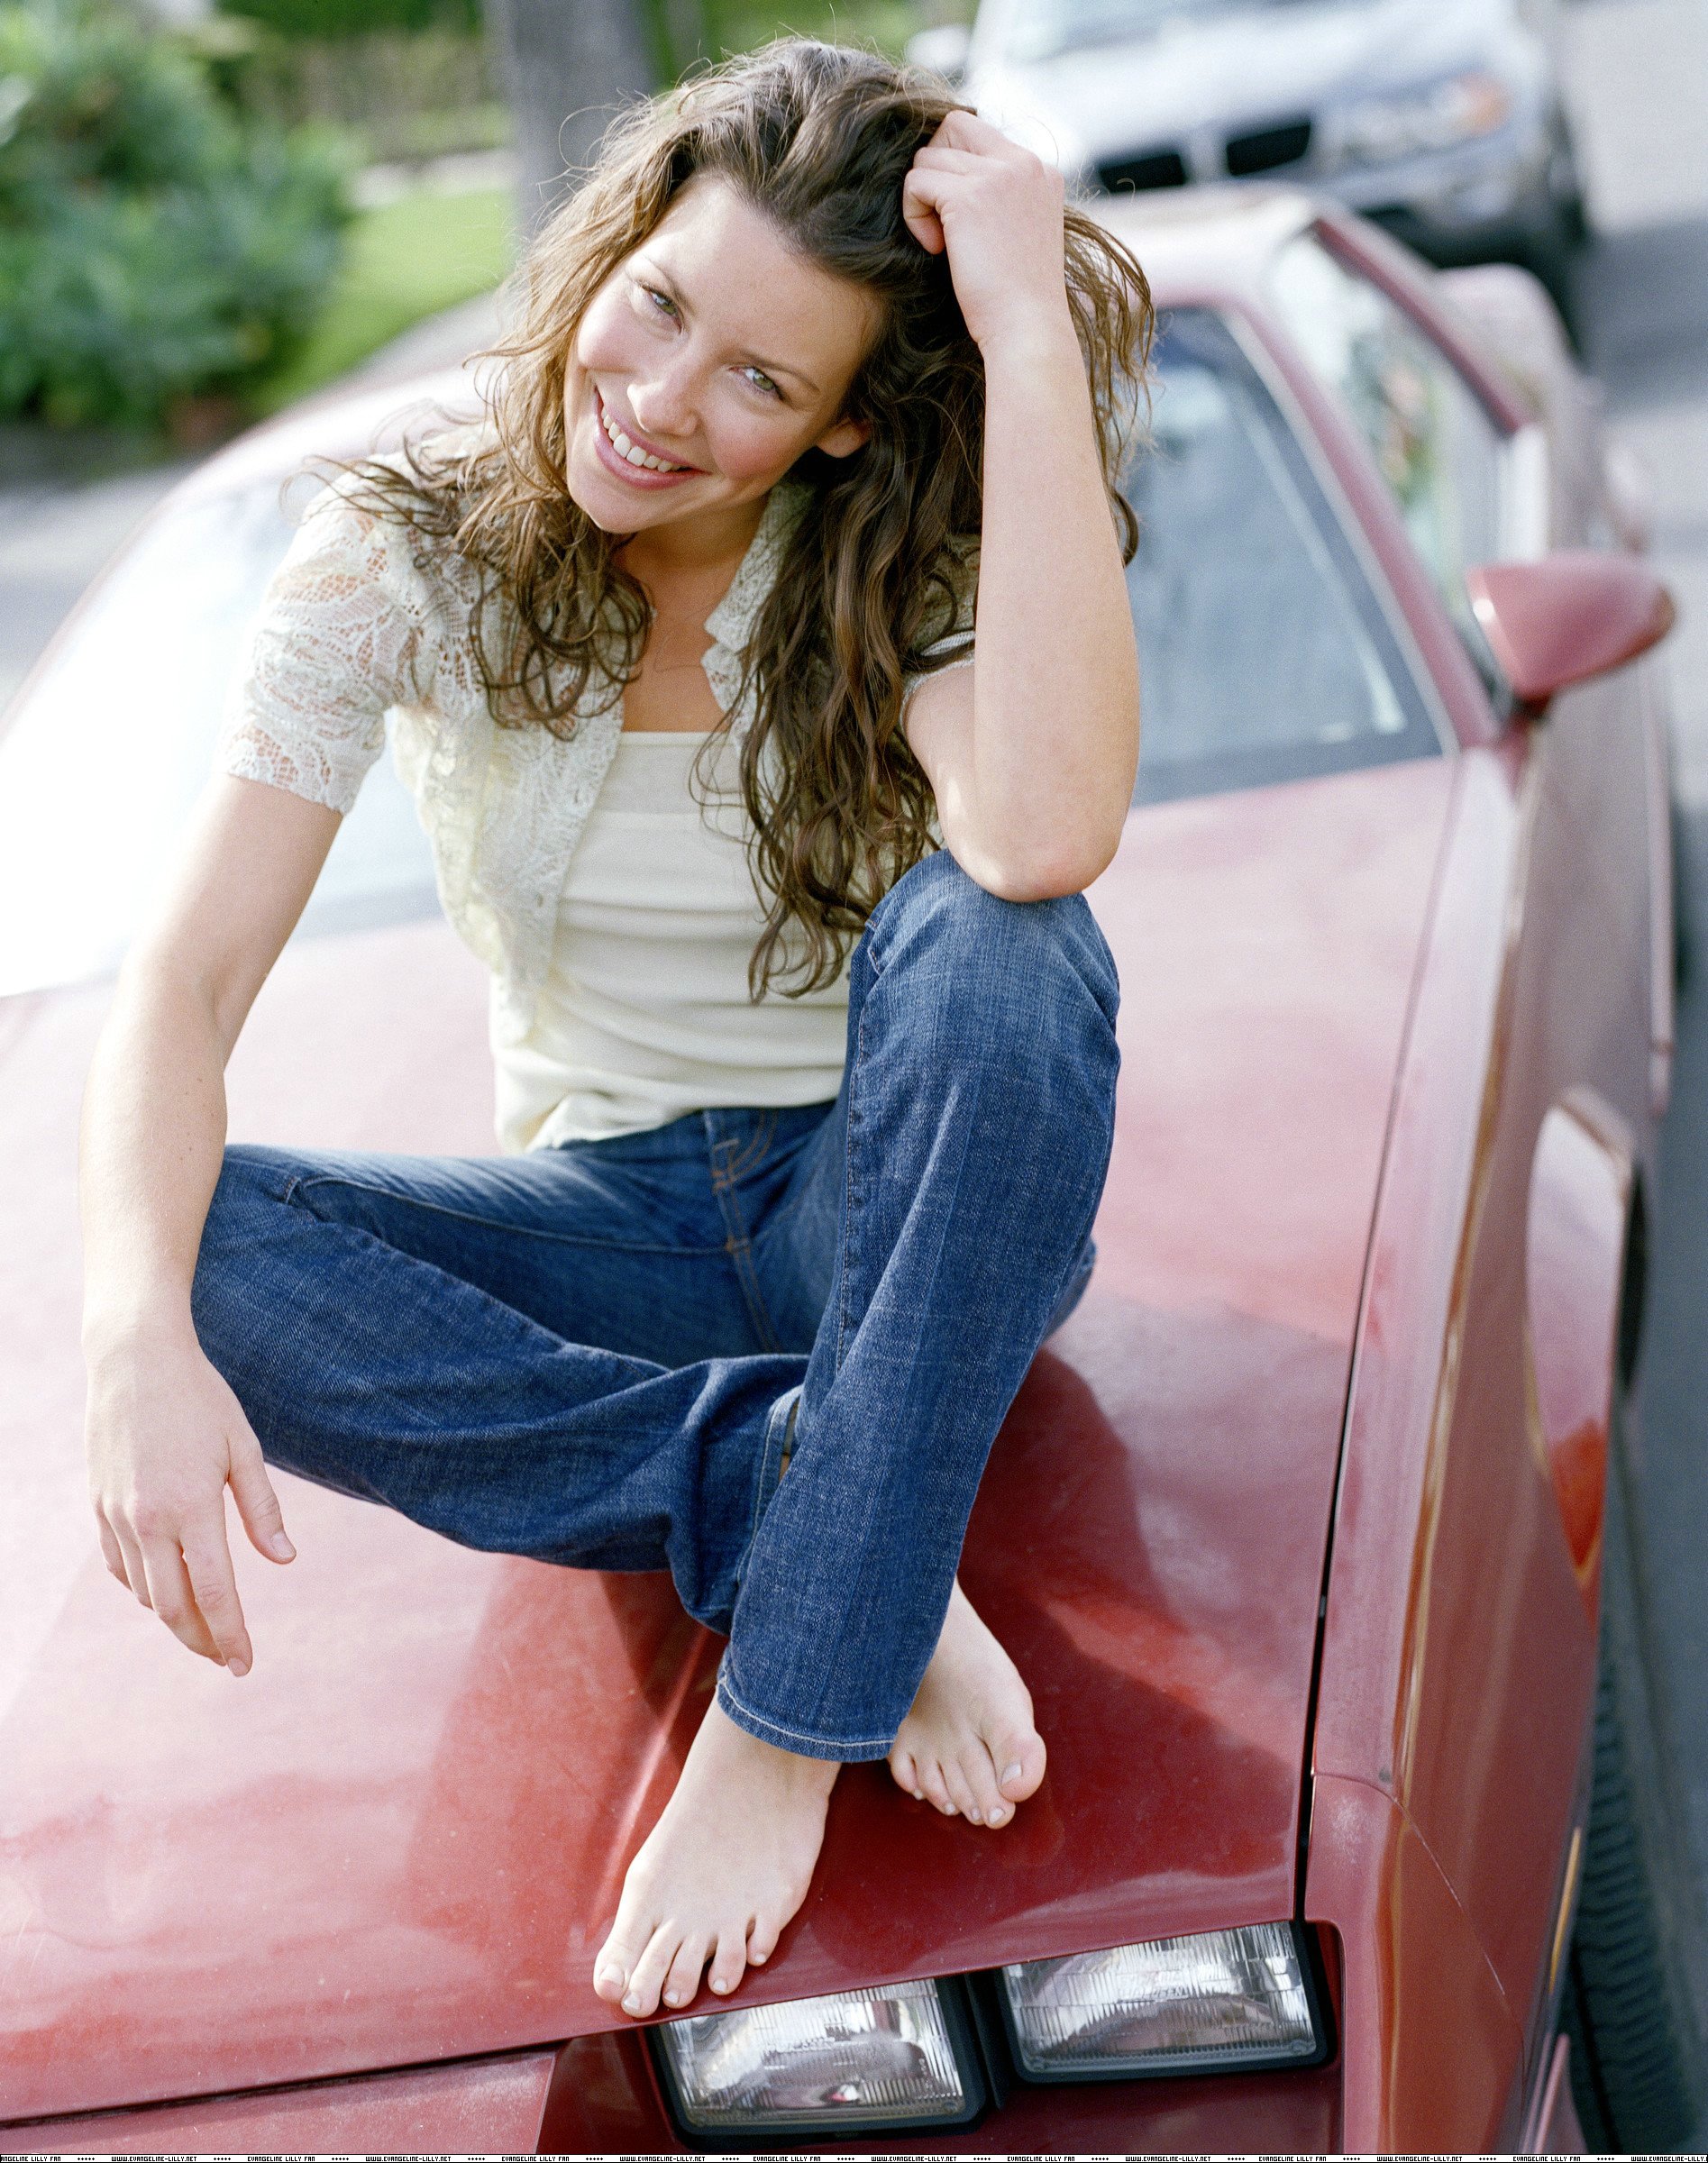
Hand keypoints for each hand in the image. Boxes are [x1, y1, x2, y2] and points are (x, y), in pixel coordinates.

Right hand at [86, 1321, 293, 1674]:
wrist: (134, 1360)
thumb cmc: (200, 1399)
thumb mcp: (243, 1447)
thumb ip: (263, 1509)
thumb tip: (285, 1561)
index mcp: (192, 1507)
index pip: (215, 1593)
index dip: (231, 1634)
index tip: (245, 1664)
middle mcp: (148, 1519)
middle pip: (173, 1607)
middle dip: (202, 1640)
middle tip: (227, 1657)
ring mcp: (117, 1515)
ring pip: (144, 1591)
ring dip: (174, 1616)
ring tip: (205, 1623)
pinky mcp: (99, 1505)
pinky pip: (120, 1565)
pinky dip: (144, 1587)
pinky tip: (166, 1588)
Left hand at [901, 109, 1073, 355]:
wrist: (1028, 328)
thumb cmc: (1018, 300)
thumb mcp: (1021, 234)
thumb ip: (1002, 198)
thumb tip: (953, 181)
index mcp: (1041, 170)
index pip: (980, 133)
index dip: (956, 166)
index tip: (960, 216)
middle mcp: (1024, 162)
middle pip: (952, 127)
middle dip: (934, 168)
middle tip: (941, 217)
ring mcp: (998, 175)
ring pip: (928, 157)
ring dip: (923, 200)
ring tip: (942, 243)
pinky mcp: (968, 196)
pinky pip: (916, 181)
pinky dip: (914, 214)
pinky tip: (935, 248)